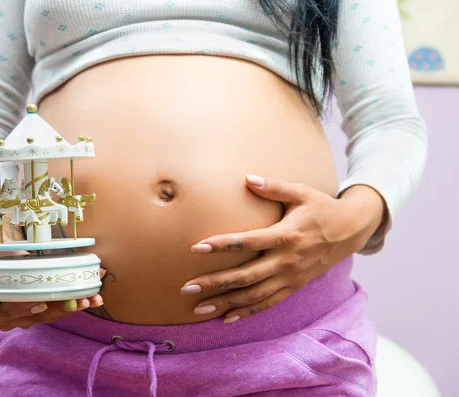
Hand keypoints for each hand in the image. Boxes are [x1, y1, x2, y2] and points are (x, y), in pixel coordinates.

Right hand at [0, 244, 106, 330]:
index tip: (42, 303)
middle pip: (36, 316)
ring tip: (91, 298)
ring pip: (51, 315)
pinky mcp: (42, 309)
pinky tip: (95, 298)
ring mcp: (27, 316)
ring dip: (73, 307)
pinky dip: (77, 303)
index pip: (10, 312)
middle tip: (78, 300)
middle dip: (59, 308)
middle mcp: (9, 318)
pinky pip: (59, 309)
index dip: (26, 309)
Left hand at [181, 175, 383, 323]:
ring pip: (254, 295)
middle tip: (187, 288)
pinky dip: (247, 312)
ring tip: (199, 309)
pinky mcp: (294, 287)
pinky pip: (268, 304)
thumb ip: (274, 187)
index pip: (248, 241)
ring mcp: (291, 278)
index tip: (196, 248)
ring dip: (225, 303)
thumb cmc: (321, 208)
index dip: (221, 245)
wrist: (351, 231)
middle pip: (246, 276)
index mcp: (286, 235)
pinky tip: (226, 318)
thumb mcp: (301, 192)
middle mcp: (287, 261)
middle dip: (215, 283)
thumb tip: (247, 178)